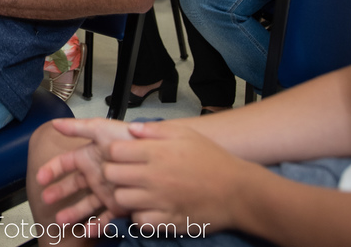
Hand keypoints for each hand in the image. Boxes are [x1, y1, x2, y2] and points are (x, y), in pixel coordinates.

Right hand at [37, 118, 136, 228]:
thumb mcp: (102, 129)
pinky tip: (86, 230)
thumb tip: (55, 123)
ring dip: (72, 212)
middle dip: (58, 193)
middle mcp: (95, 175)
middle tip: (46, 200)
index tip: (40, 178)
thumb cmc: (128, 138)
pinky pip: (105, 218)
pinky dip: (96, 226)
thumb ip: (78, 127)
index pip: (64, 164)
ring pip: (85, 204)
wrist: (155, 153)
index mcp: (88, 157)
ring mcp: (106, 191)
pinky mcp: (119, 205)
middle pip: (72, 186)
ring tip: (60, 221)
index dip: (51, 170)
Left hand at [95, 120, 258, 234]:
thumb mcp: (186, 134)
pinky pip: (138, 221)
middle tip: (125, 173)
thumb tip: (132, 129)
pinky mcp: (167, 220)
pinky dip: (139, 216)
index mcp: (156, 152)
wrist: (238, 191)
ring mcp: (159, 200)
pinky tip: (148, 208)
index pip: (115, 150)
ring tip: (136, 191)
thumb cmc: (213, 160)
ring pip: (120, 199)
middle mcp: (153, 176)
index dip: (116, 152)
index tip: (123, 155)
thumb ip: (155, 130)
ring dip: (125, 195)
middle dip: (114, 173)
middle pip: (111, 175)